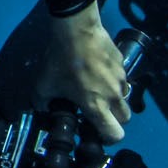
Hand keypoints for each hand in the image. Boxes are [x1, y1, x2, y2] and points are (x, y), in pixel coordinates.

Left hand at [34, 4, 130, 142]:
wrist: (77, 29)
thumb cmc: (61, 60)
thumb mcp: (44, 84)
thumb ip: (43, 102)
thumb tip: (43, 109)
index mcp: (97, 106)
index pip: (116, 134)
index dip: (108, 137)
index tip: (97, 130)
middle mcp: (114, 96)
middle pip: (125, 118)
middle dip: (114, 119)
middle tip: (98, 110)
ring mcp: (121, 79)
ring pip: (125, 97)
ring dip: (115, 98)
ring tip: (97, 88)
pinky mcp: (122, 64)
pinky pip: (121, 78)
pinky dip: (113, 80)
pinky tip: (98, 69)